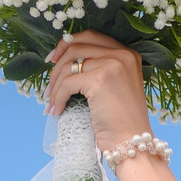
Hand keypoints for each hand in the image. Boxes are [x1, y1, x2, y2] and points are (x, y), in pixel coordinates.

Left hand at [43, 32, 151, 149]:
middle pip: (76, 47)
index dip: (68, 44)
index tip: (54, 59)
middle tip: (48, 83)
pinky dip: (58, 98)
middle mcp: (122, 54)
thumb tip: (65, 62)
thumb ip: (100, 69)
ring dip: (55, 85)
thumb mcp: (116, 87)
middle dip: (56, 64)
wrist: (132, 143)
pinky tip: (57, 110)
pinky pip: (68, 83)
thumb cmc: (122, 122)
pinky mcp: (99, 79)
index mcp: (128, 53)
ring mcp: (112, 65)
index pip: (91, 36)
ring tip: (51, 101)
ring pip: (69, 65)